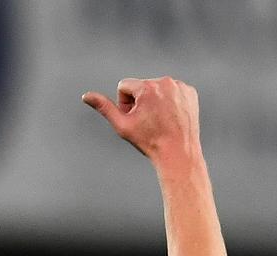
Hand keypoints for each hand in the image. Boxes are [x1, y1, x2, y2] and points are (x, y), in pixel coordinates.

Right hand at [83, 76, 200, 162]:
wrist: (179, 154)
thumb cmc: (149, 142)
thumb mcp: (123, 126)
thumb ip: (104, 108)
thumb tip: (86, 96)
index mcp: (147, 87)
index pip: (124, 86)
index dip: (125, 104)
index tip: (135, 119)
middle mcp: (165, 82)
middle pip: (142, 87)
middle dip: (141, 102)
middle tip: (150, 123)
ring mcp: (180, 86)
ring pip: (158, 88)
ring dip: (156, 101)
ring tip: (161, 121)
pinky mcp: (190, 92)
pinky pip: (173, 91)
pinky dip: (171, 102)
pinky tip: (173, 117)